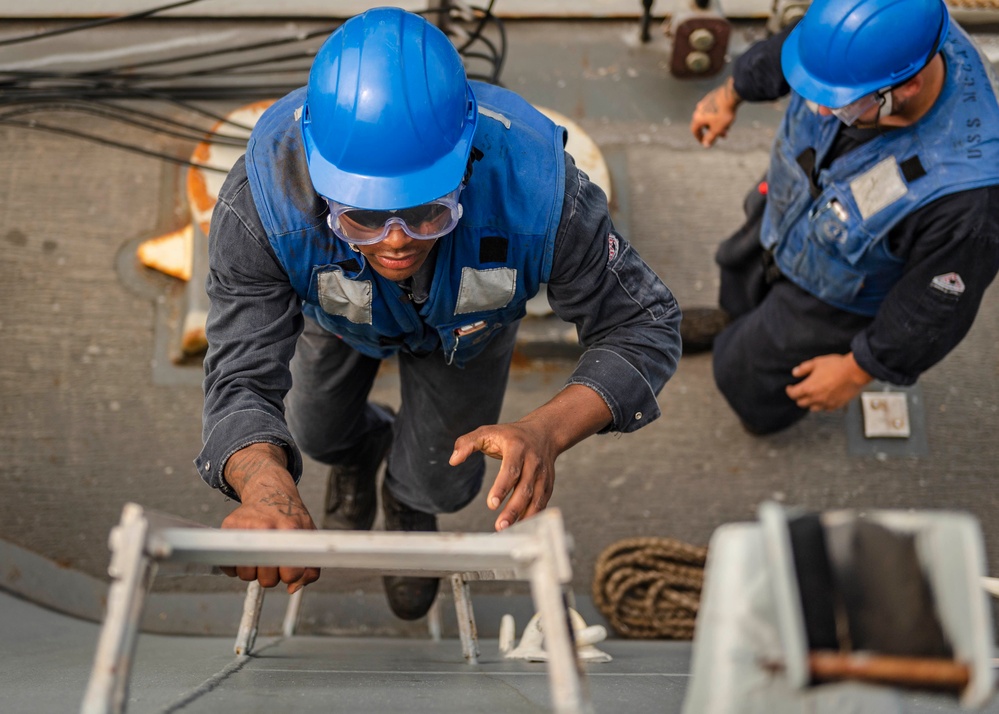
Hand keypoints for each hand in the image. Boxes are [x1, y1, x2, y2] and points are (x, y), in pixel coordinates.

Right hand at [219, 444, 320, 593]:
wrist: (269, 492)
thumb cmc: (290, 517)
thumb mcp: (308, 536)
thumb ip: (310, 566)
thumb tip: (293, 588)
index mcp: (289, 530)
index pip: (290, 574)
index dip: (290, 575)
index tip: (289, 568)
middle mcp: (266, 528)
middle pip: (267, 580)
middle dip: (272, 575)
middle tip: (274, 559)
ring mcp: (246, 527)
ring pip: (246, 575)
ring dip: (253, 571)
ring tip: (260, 554)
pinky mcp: (228, 527)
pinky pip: (228, 565)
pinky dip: (235, 566)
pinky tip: (246, 553)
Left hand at [450, 384, 611, 531]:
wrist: (544, 433)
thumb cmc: (510, 435)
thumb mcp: (487, 432)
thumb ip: (467, 443)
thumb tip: (453, 460)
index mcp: (517, 448)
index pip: (511, 470)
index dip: (502, 488)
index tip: (491, 505)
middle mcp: (533, 461)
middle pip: (525, 489)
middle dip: (513, 509)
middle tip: (499, 526)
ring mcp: (543, 474)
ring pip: (536, 499)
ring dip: (523, 516)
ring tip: (507, 530)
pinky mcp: (548, 484)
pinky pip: (542, 503)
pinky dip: (533, 516)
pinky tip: (520, 526)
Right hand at [690, 77, 741, 147]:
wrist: (731, 94)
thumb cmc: (723, 113)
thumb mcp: (717, 129)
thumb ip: (710, 138)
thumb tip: (705, 145)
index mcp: (697, 118)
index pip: (695, 130)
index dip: (699, 138)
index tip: (705, 142)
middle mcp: (699, 109)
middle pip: (704, 124)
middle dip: (713, 131)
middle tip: (723, 135)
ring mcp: (705, 101)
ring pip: (710, 116)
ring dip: (717, 123)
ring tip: (728, 125)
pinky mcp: (712, 96)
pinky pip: (714, 108)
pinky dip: (718, 115)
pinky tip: (728, 115)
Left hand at [785, 353, 872, 411]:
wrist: (855, 372)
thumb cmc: (836, 366)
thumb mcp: (816, 362)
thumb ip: (804, 368)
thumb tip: (795, 373)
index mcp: (808, 388)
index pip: (793, 394)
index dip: (789, 391)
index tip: (790, 388)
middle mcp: (816, 398)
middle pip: (801, 403)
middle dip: (799, 397)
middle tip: (800, 391)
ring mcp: (826, 403)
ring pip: (813, 408)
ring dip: (810, 403)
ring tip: (812, 396)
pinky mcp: (836, 405)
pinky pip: (826, 409)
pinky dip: (823, 405)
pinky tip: (825, 398)